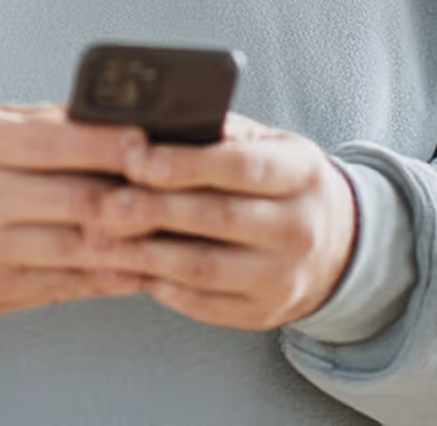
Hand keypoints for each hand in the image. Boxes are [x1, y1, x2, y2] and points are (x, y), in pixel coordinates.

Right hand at [0, 104, 151, 316]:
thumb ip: (49, 124)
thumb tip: (119, 121)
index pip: (63, 143)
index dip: (116, 146)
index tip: (155, 146)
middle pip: (80, 200)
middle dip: (136, 198)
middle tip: (178, 193)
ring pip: (81, 249)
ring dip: (133, 244)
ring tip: (171, 234)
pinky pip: (68, 285)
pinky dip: (110, 277)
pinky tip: (137, 267)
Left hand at [81, 112, 356, 330]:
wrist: (335, 246)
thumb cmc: (280, 183)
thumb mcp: (267, 145)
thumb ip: (219, 134)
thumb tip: (152, 124)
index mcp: (301, 172)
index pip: (241, 166)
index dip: (185, 163)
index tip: (135, 159)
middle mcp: (300, 226)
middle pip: (218, 217)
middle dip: (154, 210)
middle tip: (104, 205)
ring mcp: (286, 276)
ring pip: (204, 267)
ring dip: (145, 256)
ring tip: (100, 243)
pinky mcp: (265, 313)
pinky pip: (205, 304)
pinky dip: (163, 287)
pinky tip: (131, 271)